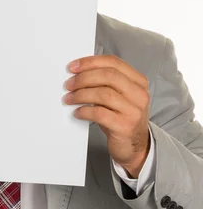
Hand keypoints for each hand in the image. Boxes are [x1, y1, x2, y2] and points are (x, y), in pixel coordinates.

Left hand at [63, 55, 149, 176]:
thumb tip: (77, 73)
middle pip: (109, 76)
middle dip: (84, 78)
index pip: (114, 62)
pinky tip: (77, 112)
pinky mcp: (125, 127)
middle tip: (68, 84)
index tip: (73, 66)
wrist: (134, 146)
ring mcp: (134, 111)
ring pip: (104, 94)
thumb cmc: (121, 118)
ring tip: (69, 99)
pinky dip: (85, 111)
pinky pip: (100, 113)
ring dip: (81, 95)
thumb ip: (105, 82)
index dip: (90, 62)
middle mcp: (139, 94)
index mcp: (138, 82)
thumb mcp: (119, 96)